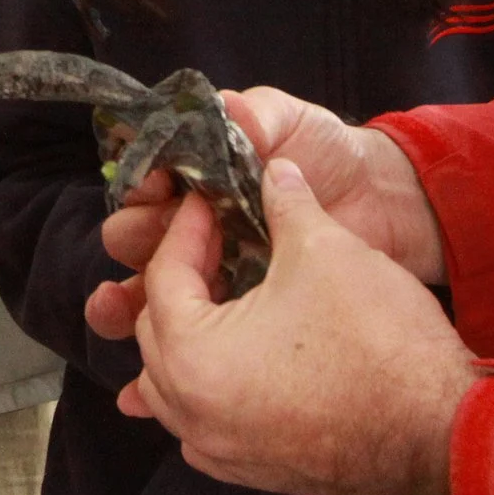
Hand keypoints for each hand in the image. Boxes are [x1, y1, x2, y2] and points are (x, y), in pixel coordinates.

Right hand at [86, 86, 444, 346]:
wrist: (383, 207)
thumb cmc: (330, 155)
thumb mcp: (292, 123)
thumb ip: (256, 114)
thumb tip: (224, 107)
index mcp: (195, 182)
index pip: (148, 185)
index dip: (143, 185)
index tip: (154, 186)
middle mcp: (193, 231)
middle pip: (138, 242)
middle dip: (129, 243)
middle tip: (134, 246)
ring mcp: (213, 280)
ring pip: (151, 300)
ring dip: (123, 306)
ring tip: (110, 309)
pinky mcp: (237, 323)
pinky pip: (190, 348)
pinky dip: (159, 371)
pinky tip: (139, 387)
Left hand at [119, 164, 481, 494]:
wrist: (441, 431)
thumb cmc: (378, 342)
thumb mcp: (325, 248)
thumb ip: (286, 202)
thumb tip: (277, 169)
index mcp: (193, 357)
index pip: (163, 275)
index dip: (188, 228)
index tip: (211, 203)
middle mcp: (192, 413)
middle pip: (159, 329)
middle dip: (182, 279)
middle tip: (218, 242)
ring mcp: (222, 451)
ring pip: (173, 383)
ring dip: (188, 335)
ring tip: (222, 294)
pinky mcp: (255, 472)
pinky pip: (205, 424)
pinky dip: (209, 388)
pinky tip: (237, 361)